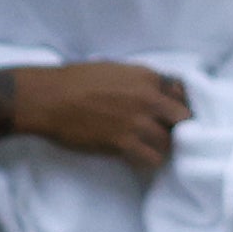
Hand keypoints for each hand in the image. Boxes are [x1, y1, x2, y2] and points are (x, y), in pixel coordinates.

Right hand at [8, 60, 190, 168]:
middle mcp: (148, 97)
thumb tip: (157, 92)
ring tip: (152, 150)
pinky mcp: (123, 142)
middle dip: (180, 129)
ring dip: (163, 148)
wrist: (49, 98)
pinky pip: (151, 159)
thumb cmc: (75, 80)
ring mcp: (138, 121)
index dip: (178, 107)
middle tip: (169, 137)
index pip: (181, 94)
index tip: (173, 117)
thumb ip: (140, 81)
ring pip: (169, 143)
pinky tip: (138, 158)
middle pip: (184, 119)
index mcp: (146, 76)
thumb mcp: (115, 69)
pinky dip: (148, 162)